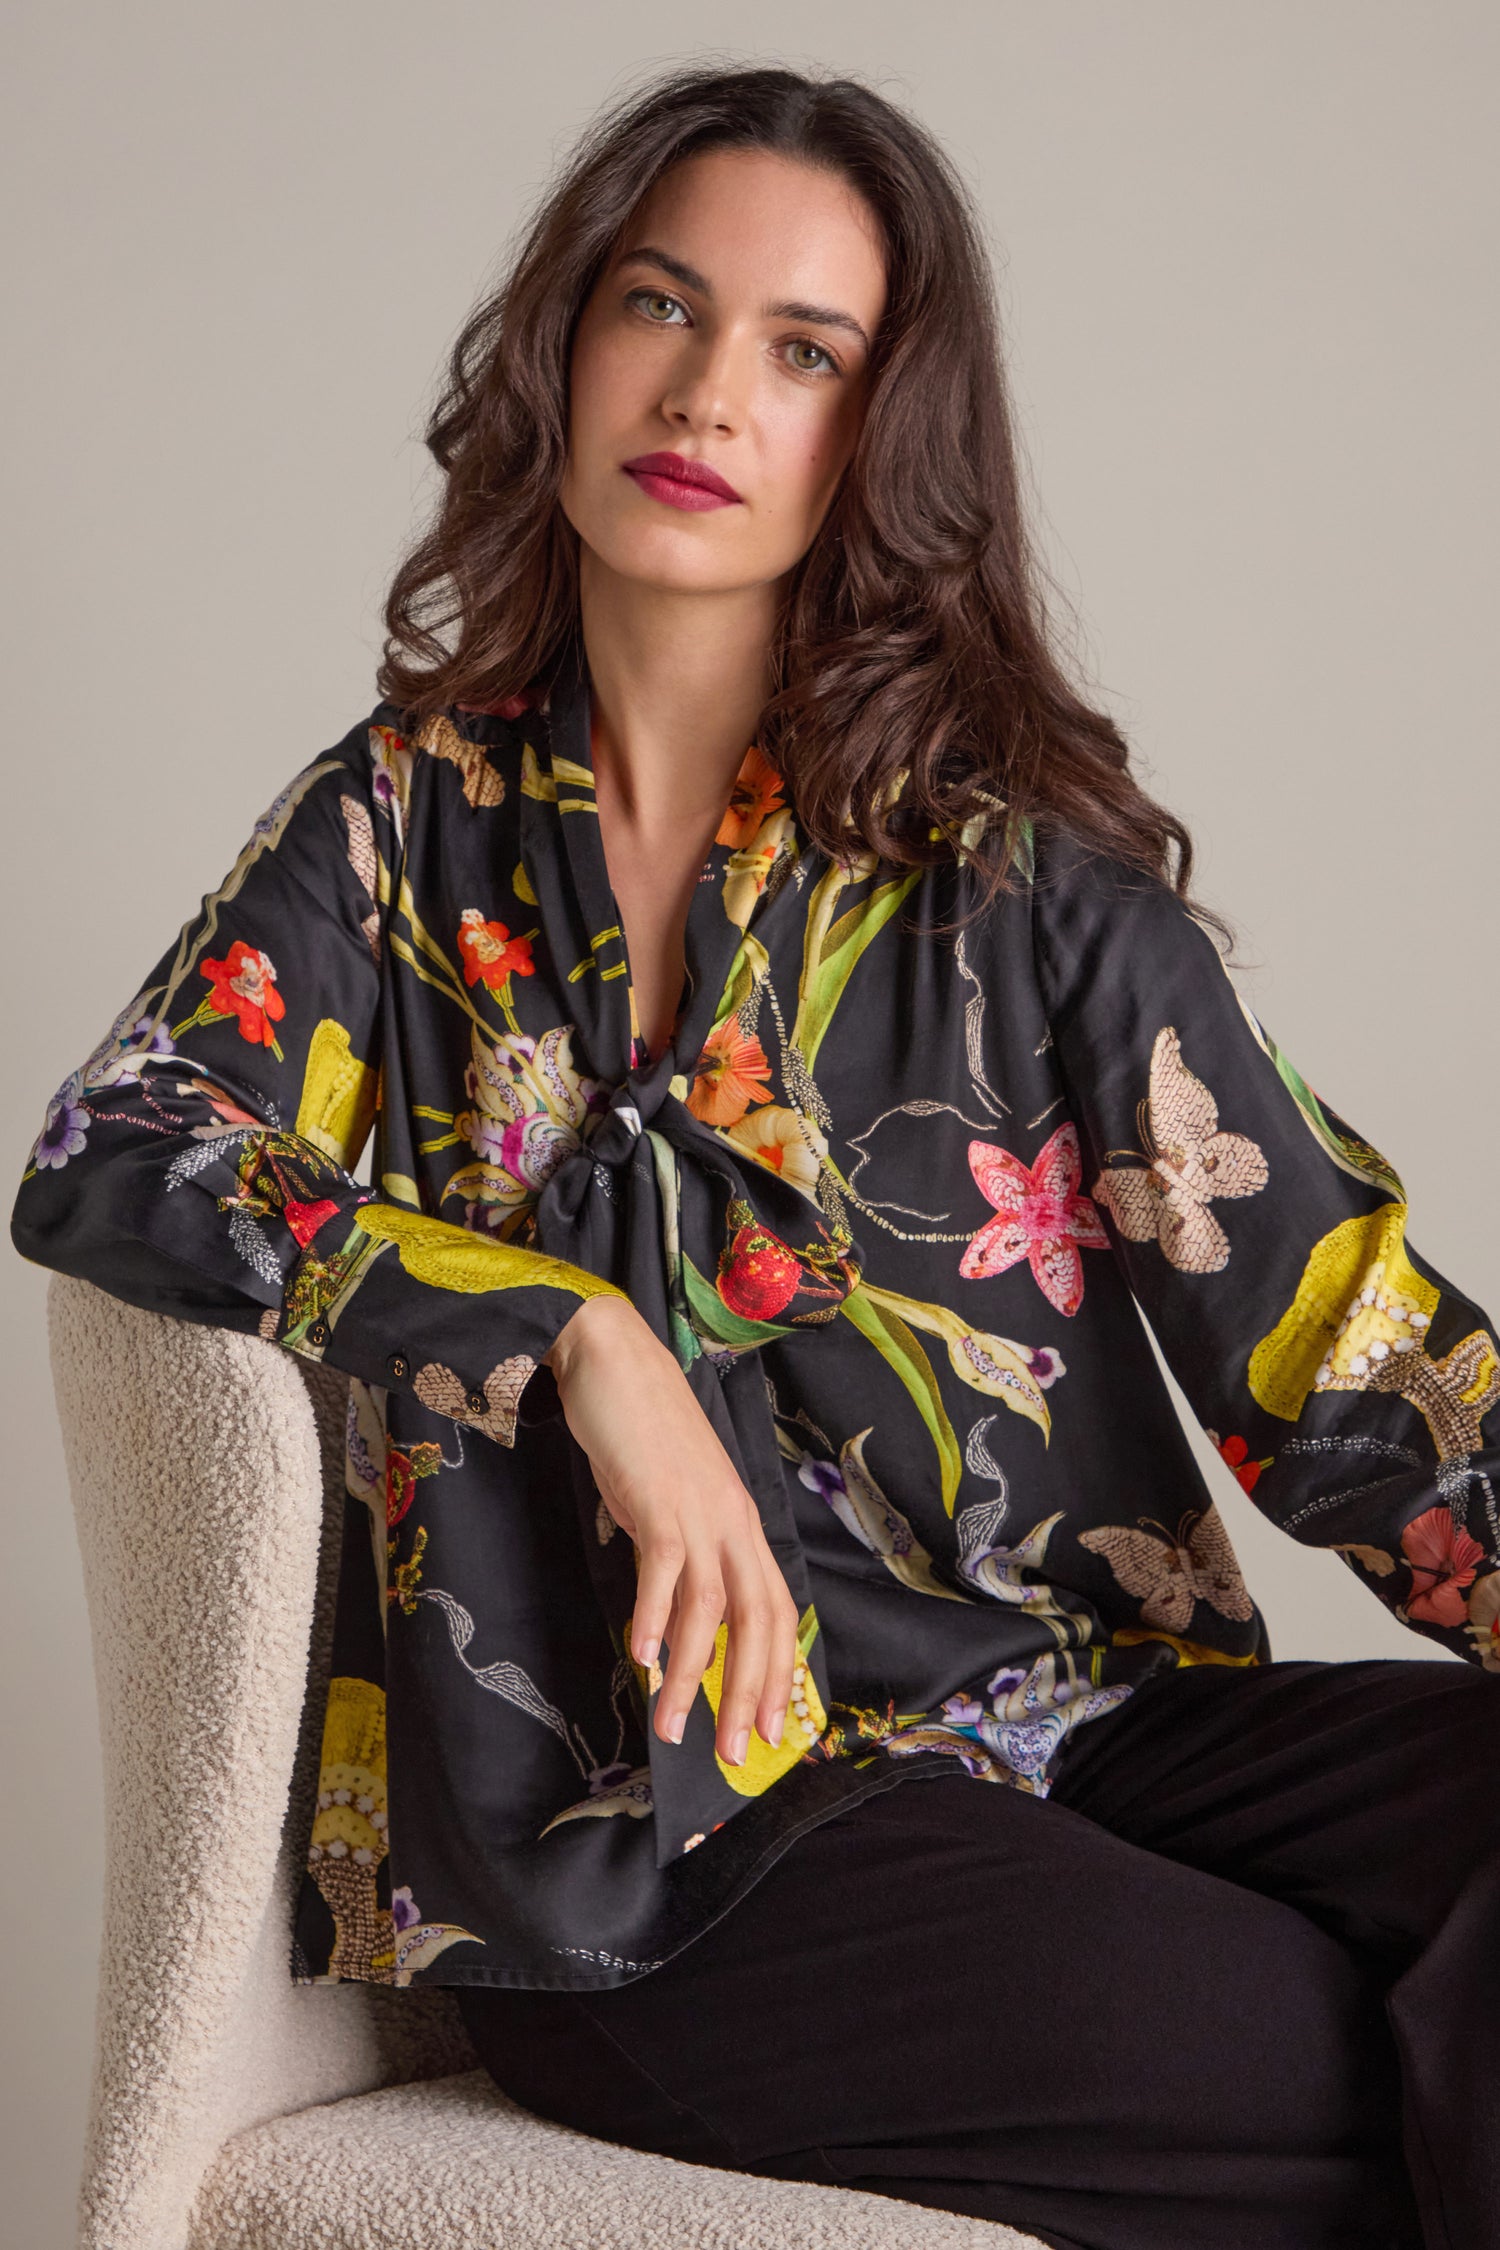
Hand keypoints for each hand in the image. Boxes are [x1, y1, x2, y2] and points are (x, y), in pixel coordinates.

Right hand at [544, 1294, 798, 1763]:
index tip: (770, 1727)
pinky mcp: (659, 1500)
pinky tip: (639, 1656)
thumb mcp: (668, 1498)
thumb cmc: (638, 1431)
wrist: (613, 1359)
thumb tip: (661, 1602)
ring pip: (711, 1609)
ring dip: (691, 1675)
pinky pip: (664, 1571)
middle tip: (736, 1755)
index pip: (776, 1609)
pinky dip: (653, 1618)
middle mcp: (732, 1521)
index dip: (778, 1671)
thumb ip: (674, 1547)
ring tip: (672, 1727)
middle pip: (759, 1621)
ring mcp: (700, 1510)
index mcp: (740, 1522)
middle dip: (751, 1693)